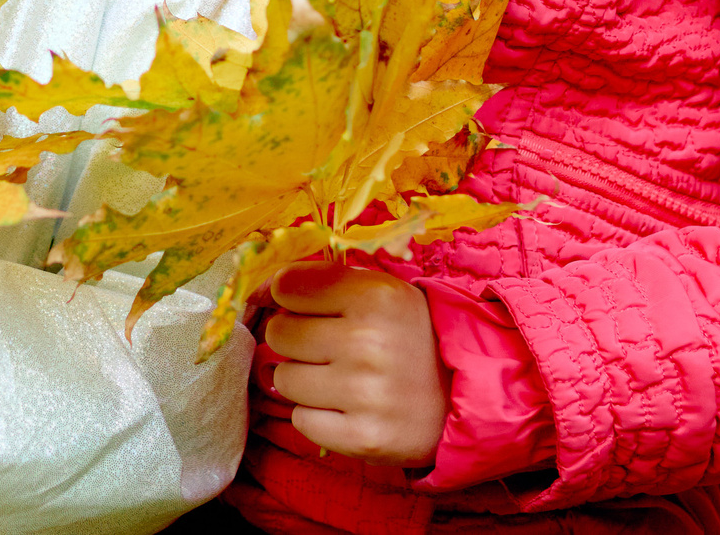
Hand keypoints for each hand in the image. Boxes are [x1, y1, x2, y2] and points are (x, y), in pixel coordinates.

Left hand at [257, 262, 447, 465]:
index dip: (292, 298)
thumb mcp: (380, 291)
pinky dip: (316, 416)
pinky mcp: (362, 438)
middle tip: (328, 347)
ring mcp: (365, 393)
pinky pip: (301, 420)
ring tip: (338, 379)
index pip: (288, 286)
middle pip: (279, 333)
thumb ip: (323, 281)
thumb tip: (258, 288)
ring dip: (303, 379)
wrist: (460, 397)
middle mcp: (368, 342)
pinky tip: (345, 408)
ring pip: (284, 378)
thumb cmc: (408, 337)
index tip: (311, 308)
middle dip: (296, 339)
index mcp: (375, 295)